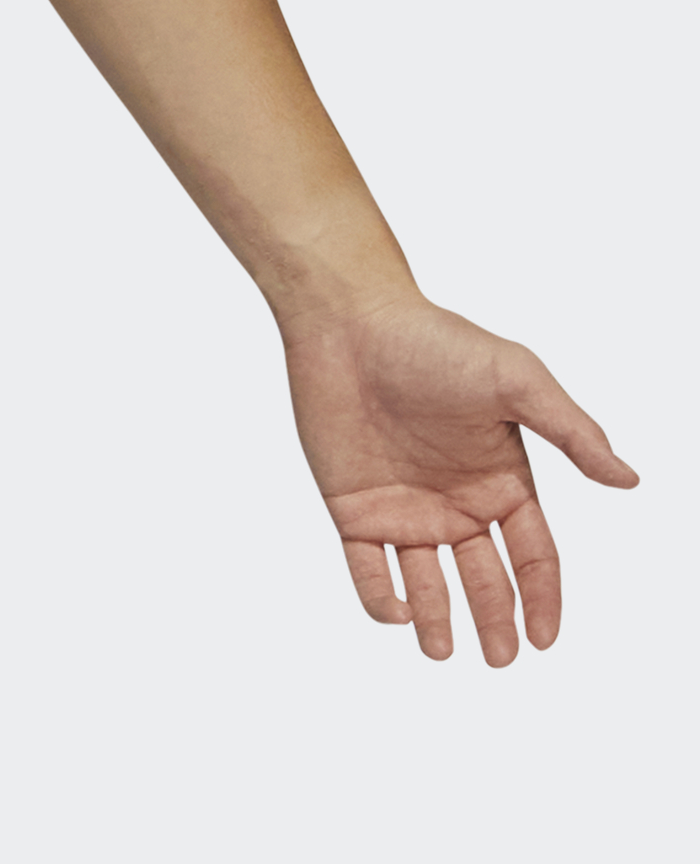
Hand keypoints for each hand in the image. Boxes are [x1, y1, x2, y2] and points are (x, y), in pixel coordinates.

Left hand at [283, 296, 637, 663]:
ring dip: (437, 620)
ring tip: (443, 651)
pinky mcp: (352, 505)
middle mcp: (455, 501)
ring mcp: (402, 506)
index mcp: (500, 480)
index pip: (533, 555)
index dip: (541, 599)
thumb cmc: (434, 340)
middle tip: (499, 658)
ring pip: (426, 581)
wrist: (349, 320)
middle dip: (494, 621)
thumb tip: (629, 478)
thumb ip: (571, 431)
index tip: (543, 640)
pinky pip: (365, 566)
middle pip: (484, 578)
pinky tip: (395, 613)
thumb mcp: (515, 380)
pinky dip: (378, 596)